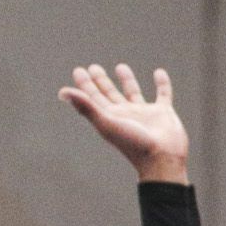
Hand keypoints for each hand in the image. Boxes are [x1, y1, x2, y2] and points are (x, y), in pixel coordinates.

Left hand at [60, 64, 188, 182]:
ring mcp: (145, 113)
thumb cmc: (133, 143)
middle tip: (94, 67)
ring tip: (120, 67)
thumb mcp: (107, 123)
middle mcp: (125, 114)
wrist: (162, 158)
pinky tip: (159, 72)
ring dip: (127, 80)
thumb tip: (62, 92)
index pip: (93, 97)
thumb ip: (86, 106)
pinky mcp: (163, 113)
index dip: (85, 84)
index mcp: (110, 117)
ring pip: (133, 92)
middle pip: (110, 94)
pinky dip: (162, 83)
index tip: (79, 70)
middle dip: (101, 81)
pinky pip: (163, 94)